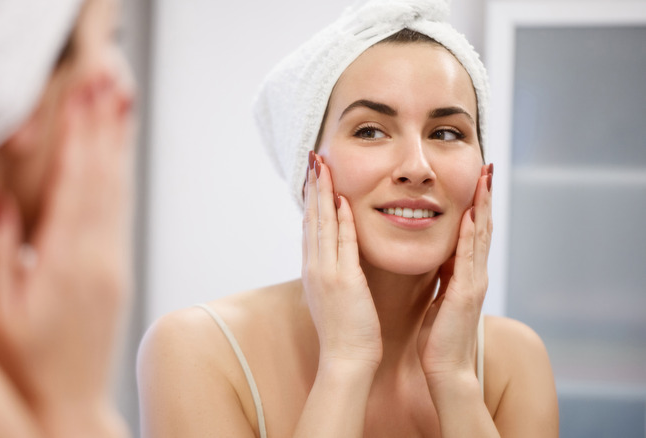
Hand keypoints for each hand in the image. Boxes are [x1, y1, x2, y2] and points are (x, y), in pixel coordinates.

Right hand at [0, 75, 133, 433]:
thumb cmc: (26, 368)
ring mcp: (112, 264)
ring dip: (118, 145)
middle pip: (105, 178)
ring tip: (121, 105)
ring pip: (118, 191)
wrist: (68, 408)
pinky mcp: (115, 273)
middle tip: (110, 81)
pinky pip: (121, 212)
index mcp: (68, 263)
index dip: (80, 136)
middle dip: (105, 126)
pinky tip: (118, 160)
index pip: (76, 184)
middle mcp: (99, 257)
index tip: (84, 95)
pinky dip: (120, 177)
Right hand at [302, 152, 381, 370]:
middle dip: (313, 187)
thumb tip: (337, 261)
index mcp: (313, 271)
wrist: (345, 360)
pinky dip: (340, 219)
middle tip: (313, 159)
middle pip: (311, 219)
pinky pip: (341, 243)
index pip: (311, 227)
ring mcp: (325, 273)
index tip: (314, 177)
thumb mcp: (335, 298)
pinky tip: (341, 199)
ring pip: (322, 225)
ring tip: (321, 167)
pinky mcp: (342, 280)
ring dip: (322, 194)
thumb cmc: (347, 333)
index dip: (312, 200)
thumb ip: (335, 276)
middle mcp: (314, 267)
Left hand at [418, 164, 493, 383]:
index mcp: (465, 274)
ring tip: (484, 180)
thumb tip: (439, 257)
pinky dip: (470, 236)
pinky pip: (468, 259)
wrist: (446, 369)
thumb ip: (443, 277)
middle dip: (484, 197)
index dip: (475, 205)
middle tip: (486, 168)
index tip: (475, 179)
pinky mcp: (465, 294)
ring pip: (481, 237)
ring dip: (482, 207)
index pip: (473, 232)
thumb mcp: (440, 298)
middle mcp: (474, 274)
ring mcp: (473, 283)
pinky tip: (471, 217)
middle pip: (483, 227)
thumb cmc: (439, 337)